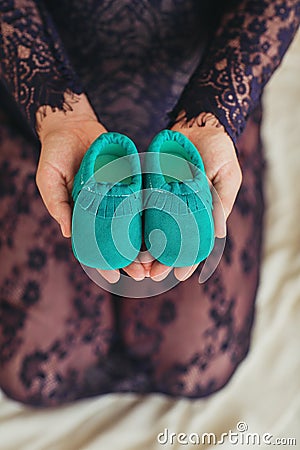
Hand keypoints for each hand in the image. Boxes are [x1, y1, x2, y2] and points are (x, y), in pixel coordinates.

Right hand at [36, 93, 145, 282]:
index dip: (103, 263)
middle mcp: (102, 210)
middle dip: (131, 259)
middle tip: (144, 274)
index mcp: (81, 215)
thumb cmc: (55, 153)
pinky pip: (142, 201)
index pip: (94, 246)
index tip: (115, 278)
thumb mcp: (48, 178)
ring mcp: (117, 197)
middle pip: (119, 241)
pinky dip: (152, 216)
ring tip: (157, 260)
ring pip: (134, 227)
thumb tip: (68, 233)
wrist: (72, 125)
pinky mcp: (130, 182)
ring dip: (145, 245)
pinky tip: (163, 229)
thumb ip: (57, 203)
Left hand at [149, 112, 241, 281]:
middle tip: (150, 276)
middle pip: (169, 243)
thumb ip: (221, 202)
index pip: (194, 244)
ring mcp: (165, 201)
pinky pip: (141, 209)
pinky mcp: (150, 187)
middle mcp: (181, 211)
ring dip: (145, 251)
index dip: (187, 260)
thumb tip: (218, 233)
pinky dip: (135, 226)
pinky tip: (126, 240)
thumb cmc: (218, 150)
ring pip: (153, 232)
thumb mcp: (227, 175)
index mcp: (202, 213)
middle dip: (160, 261)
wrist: (197, 124)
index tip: (179, 276)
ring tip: (136, 267)